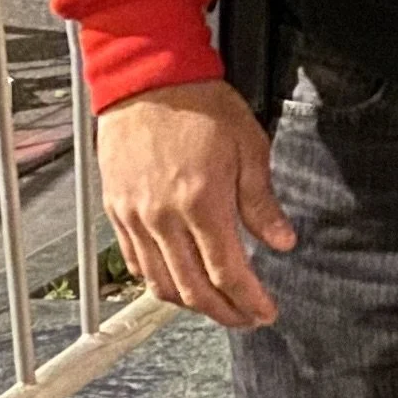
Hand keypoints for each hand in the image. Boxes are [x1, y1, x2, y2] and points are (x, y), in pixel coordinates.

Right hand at [97, 78, 297, 329]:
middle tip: (246, 319)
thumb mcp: (249, 147)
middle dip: (224, 313)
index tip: (266, 312)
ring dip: (190, 305)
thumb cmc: (200, 104)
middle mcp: (163, 218)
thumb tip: (281, 242)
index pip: (227, 273)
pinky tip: (178, 283)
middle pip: (193, 290)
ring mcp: (135, 217)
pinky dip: (158, 282)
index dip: (249, 301)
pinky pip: (135, 262)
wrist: (147, 78)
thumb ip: (262, 203)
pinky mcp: (116, 210)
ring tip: (216, 307)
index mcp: (201, 203)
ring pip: (160, 283)